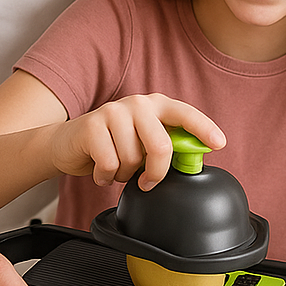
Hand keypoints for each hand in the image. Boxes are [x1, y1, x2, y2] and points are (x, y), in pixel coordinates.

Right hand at [46, 93, 224, 189]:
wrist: (66, 144)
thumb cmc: (111, 145)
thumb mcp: (142, 143)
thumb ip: (165, 147)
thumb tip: (191, 161)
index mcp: (156, 105)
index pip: (186, 114)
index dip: (204, 129)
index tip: (219, 144)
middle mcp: (138, 103)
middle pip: (161, 145)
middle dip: (156, 172)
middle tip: (147, 181)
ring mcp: (114, 111)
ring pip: (133, 159)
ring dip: (125, 174)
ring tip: (116, 167)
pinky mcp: (92, 125)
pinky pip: (110, 164)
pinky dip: (106, 176)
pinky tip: (101, 169)